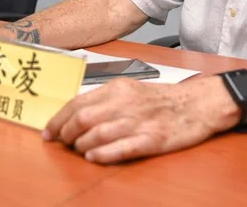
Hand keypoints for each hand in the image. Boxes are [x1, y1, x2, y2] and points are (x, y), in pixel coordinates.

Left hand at [43, 76, 235, 163]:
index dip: (59, 119)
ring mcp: (139, 122)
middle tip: (62, 143)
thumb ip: (105, 100)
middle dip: (66, 133)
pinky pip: (121, 148)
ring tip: (79, 151)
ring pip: (98, 134)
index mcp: (118, 89)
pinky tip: (94, 158)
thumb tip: (76, 115)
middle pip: (83, 118)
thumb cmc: (161, 99)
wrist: (196, 104)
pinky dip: (103, 154)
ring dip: (82, 145)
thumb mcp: (130, 90)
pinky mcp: (152, 139)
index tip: (49, 131)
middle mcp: (126, 103)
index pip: (78, 102)